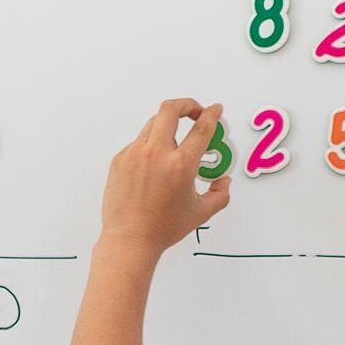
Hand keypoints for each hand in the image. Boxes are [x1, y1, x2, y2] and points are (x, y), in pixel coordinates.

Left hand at [97, 99, 232, 257]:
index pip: (202, 127)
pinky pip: (138, 143)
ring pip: (153, 124)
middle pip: (171, 109)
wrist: (130, 240)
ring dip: (168, 126)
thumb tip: (225, 181)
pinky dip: (150, 146)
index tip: (216, 109)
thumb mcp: (201, 213)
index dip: (212, 114)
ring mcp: (135, 154)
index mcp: (181, 165)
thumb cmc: (164, 228)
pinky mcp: (120, 160)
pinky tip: (154, 166)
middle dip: (187, 104)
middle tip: (194, 111)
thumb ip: (220, 194)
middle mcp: (157, 154)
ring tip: (174, 143)